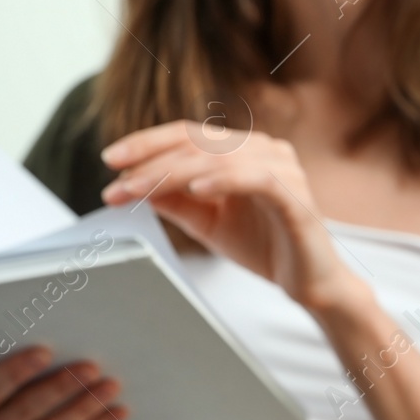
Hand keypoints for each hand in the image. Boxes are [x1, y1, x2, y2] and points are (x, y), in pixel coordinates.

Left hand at [101, 122, 366, 313]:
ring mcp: (284, 170)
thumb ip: (175, 201)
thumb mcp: (207, 222)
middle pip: (199, 143)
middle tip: (118, 183)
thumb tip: (131, 184)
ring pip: (221, 159)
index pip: (189, 136)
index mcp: (245, 150)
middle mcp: (266, 149)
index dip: (147, 143)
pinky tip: (196, 189)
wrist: (309, 283)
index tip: (110, 160)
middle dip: (151, 163)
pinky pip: (257, 179)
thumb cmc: (264, 246)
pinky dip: (224, 180)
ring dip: (174, 174)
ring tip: (142, 191)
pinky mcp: (296, 196)